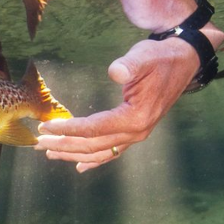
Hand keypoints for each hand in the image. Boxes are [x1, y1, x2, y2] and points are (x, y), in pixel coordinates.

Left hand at [29, 0, 223, 171]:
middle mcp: (136, 132)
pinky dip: (94, 160)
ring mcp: (137, 134)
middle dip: (64, 145)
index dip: (68, 129)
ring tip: (50, 154)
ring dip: (74, 154)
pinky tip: (79, 167)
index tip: (46, 127)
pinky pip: (112, 152)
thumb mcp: (144, 56)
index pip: (94, 128)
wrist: (184, 61)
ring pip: (100, 152)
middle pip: (93, 145)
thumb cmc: (161, 57)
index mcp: (136, 117)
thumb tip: (115, 72)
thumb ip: (129, 65)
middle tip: (39, 143)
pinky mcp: (135, 131)